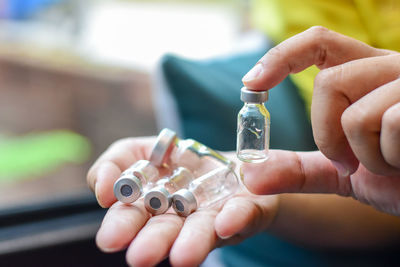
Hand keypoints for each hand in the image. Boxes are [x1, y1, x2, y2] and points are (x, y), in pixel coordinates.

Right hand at [87, 137, 277, 266]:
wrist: (238, 161)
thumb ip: (117, 161)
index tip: (111, 232)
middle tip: (139, 256)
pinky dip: (235, 219)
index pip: (133, 212)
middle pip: (165, 228)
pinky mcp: (249, 209)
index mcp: (154, 201)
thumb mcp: (146, 149)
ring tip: (182, 257)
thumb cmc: (186, 159)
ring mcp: (216, 214)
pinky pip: (244, 214)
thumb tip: (102, 188)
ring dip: (191, 242)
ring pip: (201, 230)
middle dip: (152, 241)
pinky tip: (225, 223)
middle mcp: (182, 214)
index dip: (122, 222)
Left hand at [242, 26, 399, 214]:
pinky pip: (388, 124)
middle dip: (326, 135)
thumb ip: (298, 170)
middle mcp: (390, 68)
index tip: (252, 84)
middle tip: (346, 162)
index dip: (281, 58)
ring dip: (364, 156)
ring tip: (388, 164)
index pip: (318, 43)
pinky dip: (387, 160)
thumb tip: (251, 176)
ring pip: (357, 112)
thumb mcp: (340, 172)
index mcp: (365, 74)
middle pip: (330, 82)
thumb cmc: (397, 176)